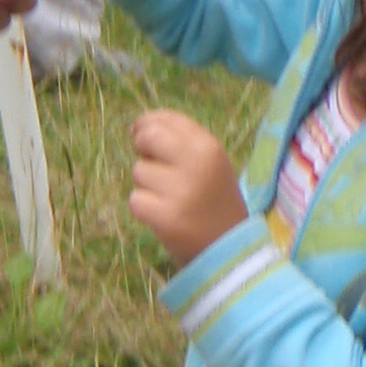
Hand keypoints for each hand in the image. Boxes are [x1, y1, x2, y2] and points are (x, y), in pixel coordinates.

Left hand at [130, 110, 248, 266]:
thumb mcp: (209, 163)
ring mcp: (181, 191)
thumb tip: (137, 128)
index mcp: (209, 146)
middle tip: (153, 166)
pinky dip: (144, 208)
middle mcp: (197, 163)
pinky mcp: (166, 217)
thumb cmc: (213, 200)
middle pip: (148, 137)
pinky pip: (135, 200)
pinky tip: (163, 215)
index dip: (148, 124)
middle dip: (142, 148)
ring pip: (139, 171)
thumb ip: (179, 140)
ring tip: (169, 198)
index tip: (143, 135)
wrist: (229, 248)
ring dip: (146, 184)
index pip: (167, 119)